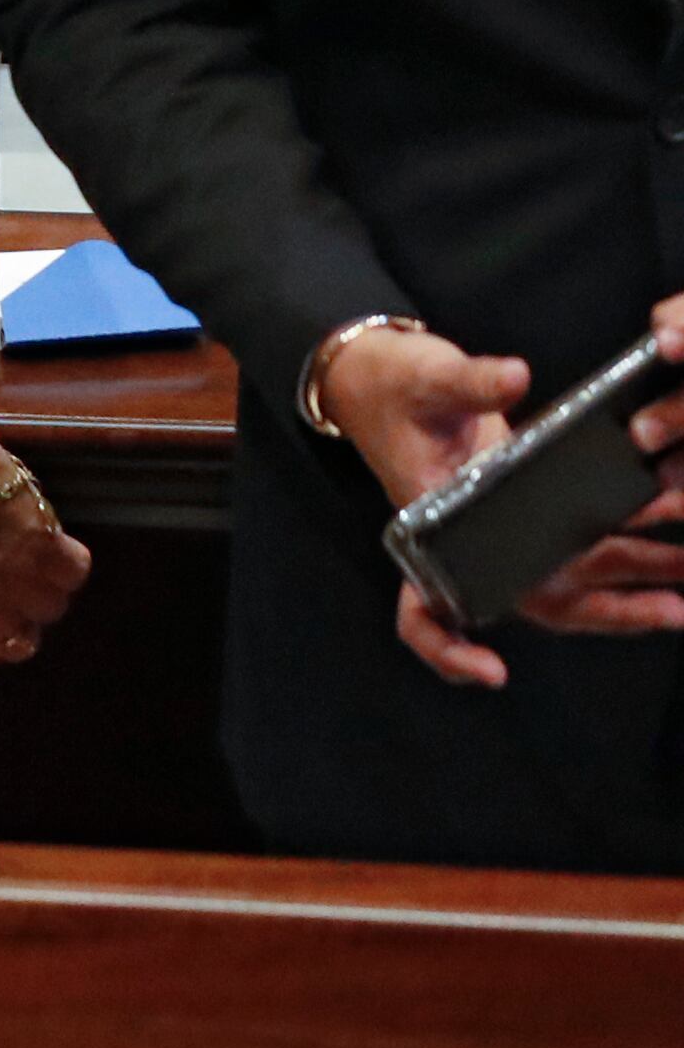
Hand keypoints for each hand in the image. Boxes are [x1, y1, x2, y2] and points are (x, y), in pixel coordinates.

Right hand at [336, 299, 683, 686]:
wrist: (393, 377)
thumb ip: (468, 382)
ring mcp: (516, 531)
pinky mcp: (543, 507)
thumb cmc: (391, 389)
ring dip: (645, 576)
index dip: (451, 650)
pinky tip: (677, 512)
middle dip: (613, 611)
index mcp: (431, 530)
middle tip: (674, 610)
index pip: (423, 613)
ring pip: (586, 574)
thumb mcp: (421, 381)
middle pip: (543, 600)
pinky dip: (642, 534)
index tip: (493, 670)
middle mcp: (479, 546)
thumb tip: (512, 377)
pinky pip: (599, 535)